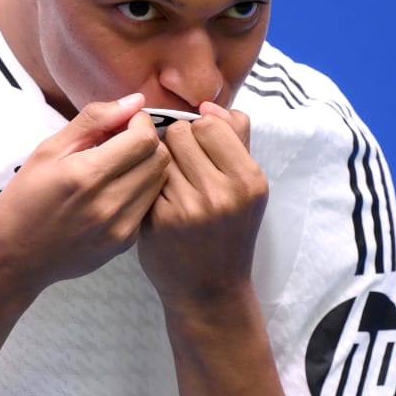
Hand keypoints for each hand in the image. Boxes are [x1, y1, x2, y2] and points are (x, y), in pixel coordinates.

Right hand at [0, 94, 170, 290]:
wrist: (13, 258)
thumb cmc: (24, 199)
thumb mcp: (48, 150)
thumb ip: (93, 120)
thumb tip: (134, 101)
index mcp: (85, 175)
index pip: (144, 139)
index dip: (140, 123)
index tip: (124, 123)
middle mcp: (108, 204)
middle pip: (159, 159)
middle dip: (147, 141)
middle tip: (123, 141)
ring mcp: (120, 228)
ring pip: (160, 182)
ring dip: (147, 165)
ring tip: (119, 165)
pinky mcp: (124, 243)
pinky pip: (148, 205)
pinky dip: (140, 190)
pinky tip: (115, 190)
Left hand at [138, 101, 267, 305]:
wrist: (209, 289)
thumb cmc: (229, 231)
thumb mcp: (247, 187)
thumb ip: (236, 139)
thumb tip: (210, 105)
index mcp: (249, 179)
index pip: (210, 123)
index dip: (201, 132)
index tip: (203, 151)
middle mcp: (222, 193)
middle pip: (181, 133)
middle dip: (179, 145)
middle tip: (186, 170)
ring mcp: (188, 207)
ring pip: (159, 153)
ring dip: (162, 162)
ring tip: (174, 185)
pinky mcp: (158, 219)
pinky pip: (145, 177)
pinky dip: (150, 184)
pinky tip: (161, 202)